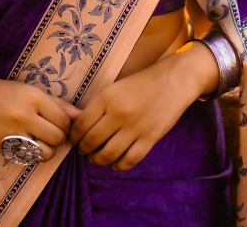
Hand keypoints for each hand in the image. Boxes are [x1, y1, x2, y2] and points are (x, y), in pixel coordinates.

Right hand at [0, 67, 82, 162]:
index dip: (65, 124)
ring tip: (40, 141)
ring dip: (47, 150)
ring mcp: (12, 133)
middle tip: (50, 132)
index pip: (63, 121)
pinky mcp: (3, 147)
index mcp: (34, 98)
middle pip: (57, 138)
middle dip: (58, 138)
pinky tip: (26, 144)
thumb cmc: (6, 92)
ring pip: (45, 153)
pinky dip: (31, 155)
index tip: (58, 123)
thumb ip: (58, 104)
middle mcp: (24, 115)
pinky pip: (27, 159)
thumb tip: (80, 116)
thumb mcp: (32, 91)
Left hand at [67, 41, 218, 170]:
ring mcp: (135, 128)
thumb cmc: (142, 82)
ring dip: (98, 160)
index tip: (73, 139)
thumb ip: (99, 104)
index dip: (74, 136)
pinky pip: (129, 160)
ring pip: (108, 154)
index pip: (82, 123)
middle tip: (83, 151)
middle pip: (92, 140)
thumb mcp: (116, 87)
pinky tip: (116, 163)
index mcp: (107, 97)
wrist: (173, 81)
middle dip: (84, 149)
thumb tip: (79, 123)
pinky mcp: (150, 139)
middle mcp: (118, 114)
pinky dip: (119, 165)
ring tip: (96, 158)